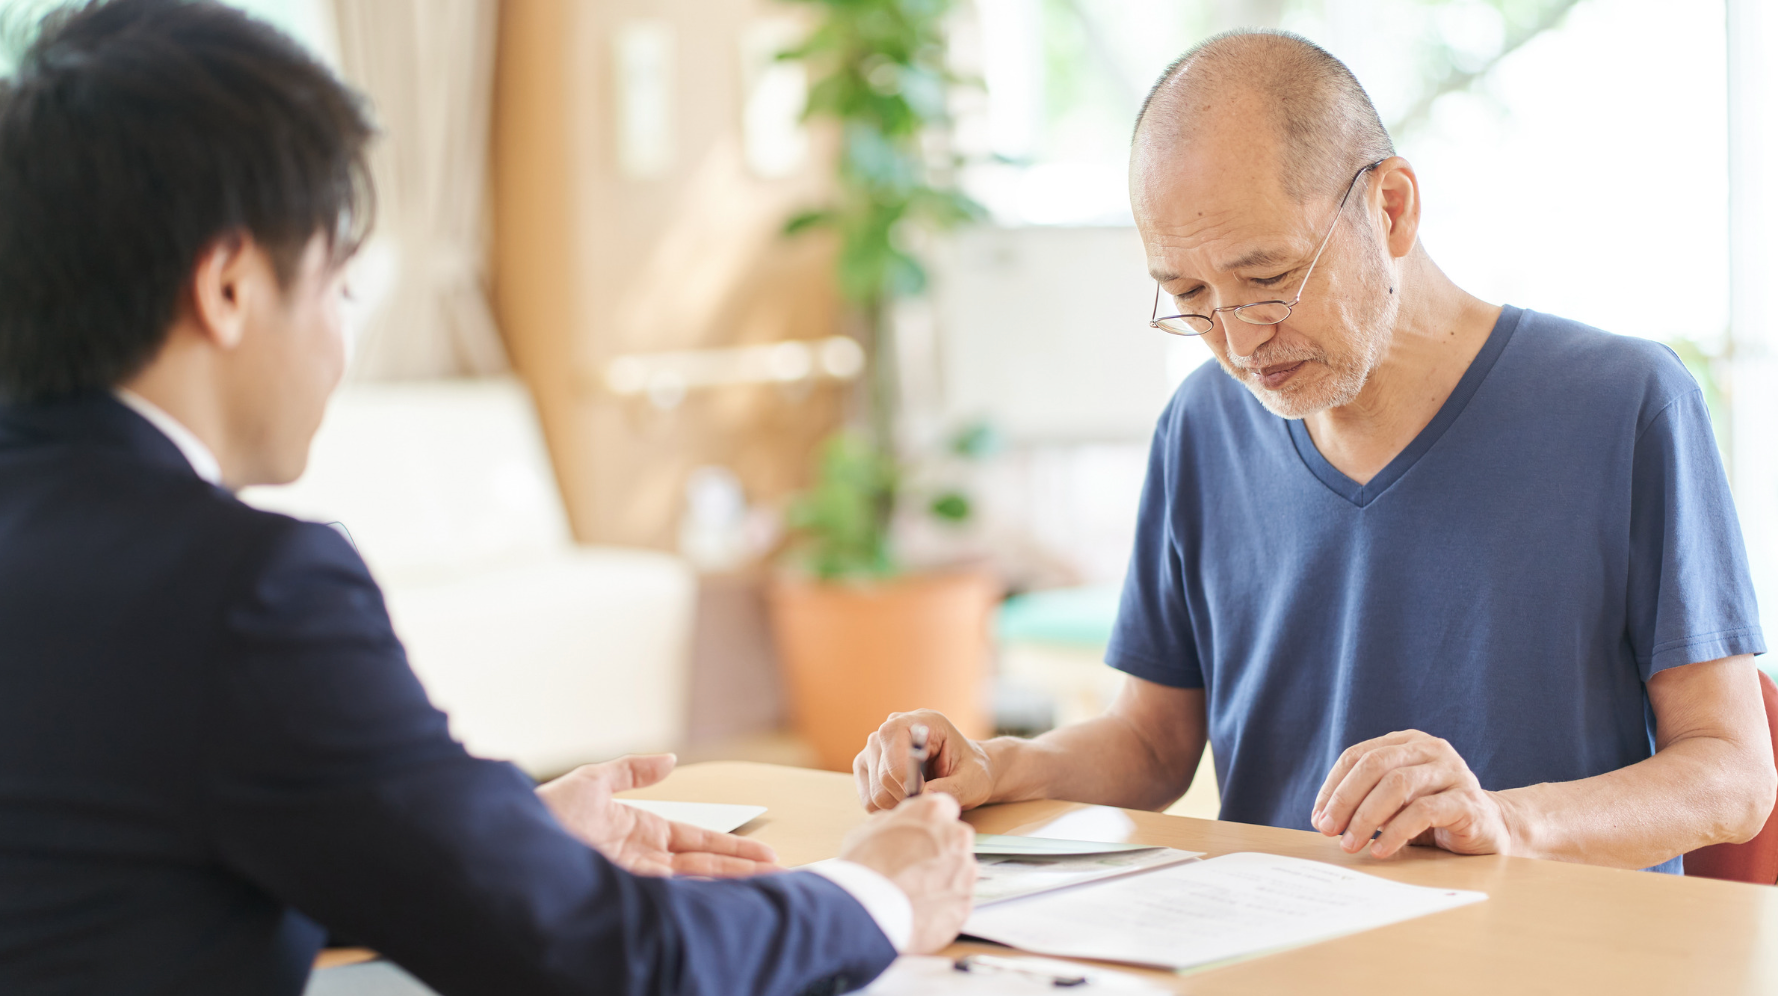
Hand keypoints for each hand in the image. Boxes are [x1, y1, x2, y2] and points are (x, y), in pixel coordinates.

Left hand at [536, 754, 777, 876]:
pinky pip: (669, 894)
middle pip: (703, 865)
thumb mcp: (592, 780)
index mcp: (641, 831)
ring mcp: (633, 878)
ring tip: (765, 888)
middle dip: (741, 870)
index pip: (698, 842)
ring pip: (692, 882)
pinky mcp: (623, 891)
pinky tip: (722, 899)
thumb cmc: (545, 810)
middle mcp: (642, 859)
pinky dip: (697, 897)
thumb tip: (671, 760)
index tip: (765, 855)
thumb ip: (632, 771)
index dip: (731, 848)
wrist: (509, 840)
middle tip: (783, 875)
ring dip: (728, 884)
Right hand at [838, 793, 976, 953]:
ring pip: (959, 872)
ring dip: (943, 879)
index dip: (930, 823)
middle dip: (939, 851)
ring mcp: (964, 874)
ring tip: (913, 892)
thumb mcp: (869, 829)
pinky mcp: (964, 904)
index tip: (922, 834)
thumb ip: (896, 824)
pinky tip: (919, 909)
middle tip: (914, 867)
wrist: (865, 915)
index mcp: (933, 813)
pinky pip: (956, 900)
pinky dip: (942, 905)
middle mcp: (956, 838)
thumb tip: (901, 828)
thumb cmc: (862, 869)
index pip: (944, 808)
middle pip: (955, 841)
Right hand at [854, 710, 993, 811]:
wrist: (965, 774)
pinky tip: (907, 801)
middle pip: (884, 773)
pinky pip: (868, 799)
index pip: (892, 738)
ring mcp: (874, 748)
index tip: (925, 793)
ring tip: (920, 799)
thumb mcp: (972, 781)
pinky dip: (888, 809)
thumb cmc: (971, 772)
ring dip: (899, 805)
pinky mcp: (866, 767)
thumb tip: (923, 794)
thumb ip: (951, 788)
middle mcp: (891, 728)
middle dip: (907, 795)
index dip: (905, 773)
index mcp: (920, 720)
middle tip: (929, 800)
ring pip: (875, 791)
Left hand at [1311, 730, 1513, 859]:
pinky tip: (1380, 850)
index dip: (1333, 786)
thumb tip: (1323, 818)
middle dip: (1345, 799)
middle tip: (1328, 829)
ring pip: (1397, 785)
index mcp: (1407, 742)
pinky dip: (1395, 832)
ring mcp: (1453, 772)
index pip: (1358, 756)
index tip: (1318, 816)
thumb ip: (1366, 799)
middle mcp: (1430, 749)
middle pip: (1374, 765)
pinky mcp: (1468, 801)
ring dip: (1366, 817)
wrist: (1492, 830)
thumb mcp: (1396, 801)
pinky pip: (1423, 812)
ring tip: (1350, 844)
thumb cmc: (1434, 815)